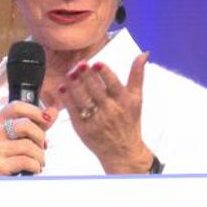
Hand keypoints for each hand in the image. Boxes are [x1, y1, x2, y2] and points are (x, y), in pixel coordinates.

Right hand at [0, 101, 51, 175]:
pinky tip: (33, 170)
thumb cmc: (4, 159)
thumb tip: (53, 111)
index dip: (36, 111)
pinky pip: (27, 161)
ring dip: (40, 156)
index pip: (16, 106)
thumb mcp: (16, 139)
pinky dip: (35, 167)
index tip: (47, 119)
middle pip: (26, 125)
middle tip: (42, 148)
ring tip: (38, 163)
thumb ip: (35, 125)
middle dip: (40, 137)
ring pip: (29, 146)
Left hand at [62, 53, 153, 172]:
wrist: (123, 152)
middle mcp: (110, 111)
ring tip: (70, 74)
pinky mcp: (83, 129)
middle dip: (87, 76)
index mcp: (124, 102)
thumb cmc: (129, 122)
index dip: (104, 73)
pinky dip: (67, 99)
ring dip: (75, 85)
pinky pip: (73, 111)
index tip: (97, 63)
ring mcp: (96, 121)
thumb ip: (137, 75)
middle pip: (95, 90)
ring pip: (82, 99)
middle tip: (79, 64)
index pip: (113, 84)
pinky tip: (62, 88)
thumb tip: (143, 54)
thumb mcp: (137, 99)